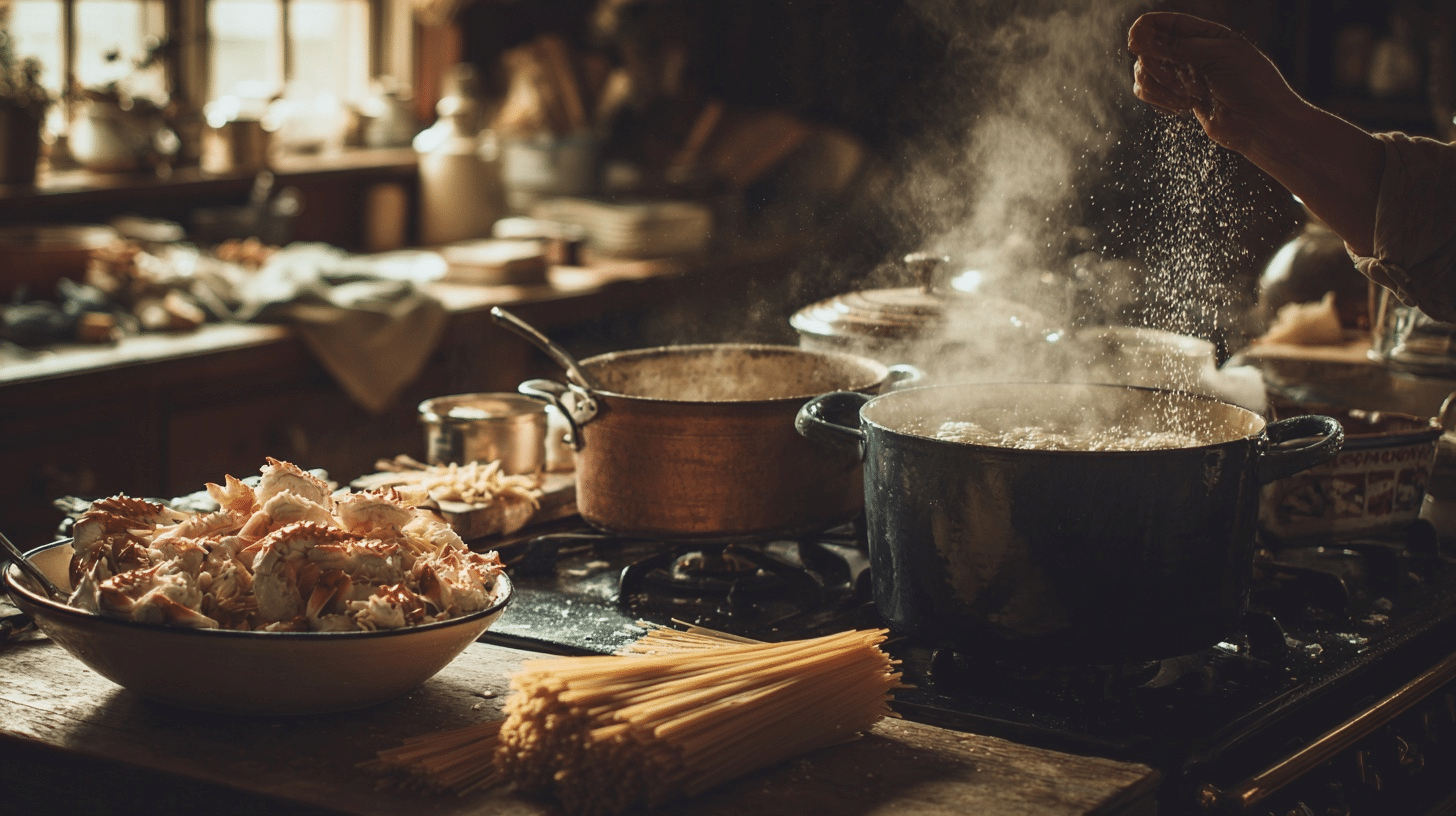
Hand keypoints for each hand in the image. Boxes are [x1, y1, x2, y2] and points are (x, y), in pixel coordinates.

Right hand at [1127, 12, 1302, 154]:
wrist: (1261, 123)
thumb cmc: (1252, 85)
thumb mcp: (1222, 56)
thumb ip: (1183, 47)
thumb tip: (1144, 42)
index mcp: (1204, 34)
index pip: (1161, 23)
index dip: (1143, 31)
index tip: (1135, 44)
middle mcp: (1189, 51)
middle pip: (1147, 48)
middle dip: (1156, 65)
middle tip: (1177, 79)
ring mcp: (1181, 75)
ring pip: (1143, 72)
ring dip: (1159, 87)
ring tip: (1187, 99)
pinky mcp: (1176, 97)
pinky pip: (1147, 92)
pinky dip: (1156, 99)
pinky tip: (1181, 108)